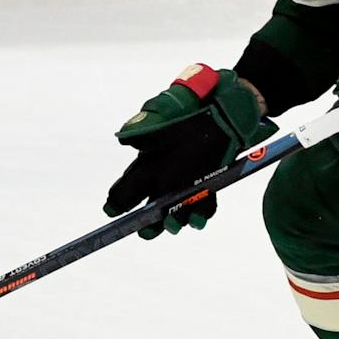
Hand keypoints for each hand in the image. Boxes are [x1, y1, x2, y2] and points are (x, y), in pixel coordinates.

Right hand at [104, 66, 274, 237]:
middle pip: (150, 205)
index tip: (112, 211)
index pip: (126, 187)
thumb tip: (125, 139)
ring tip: (174, 225)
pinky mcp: (208, 182)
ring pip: (176, 209)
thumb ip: (145, 128)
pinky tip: (198, 219)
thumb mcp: (164, 112)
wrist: (226, 107)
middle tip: (145, 231)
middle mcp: (164, 175)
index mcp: (147, 162)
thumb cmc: (189, 108)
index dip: (118, 201)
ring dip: (174, 220)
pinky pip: (203, 203)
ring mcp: (186, 181)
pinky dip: (200, 213)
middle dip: (147, 221)